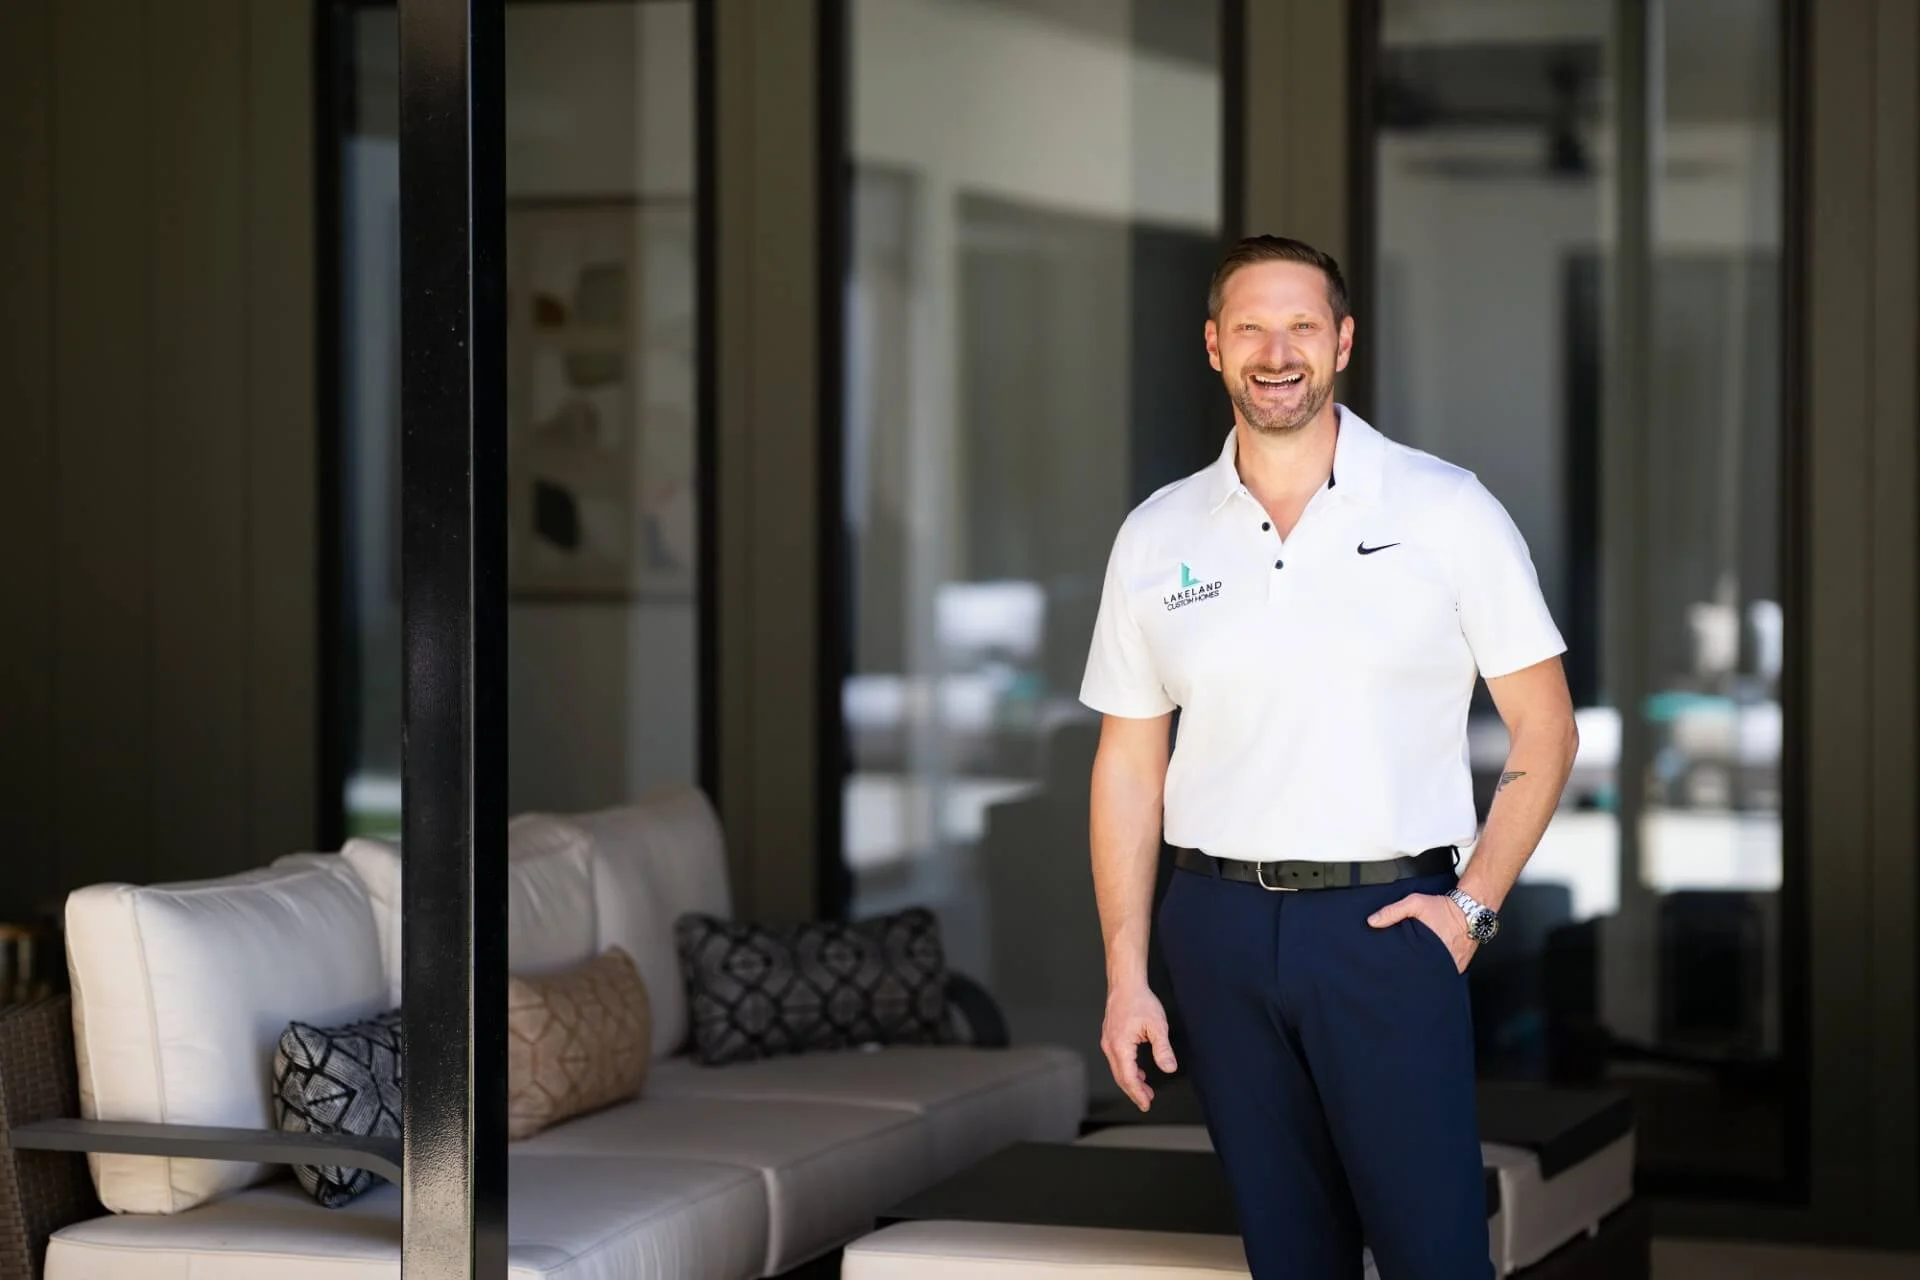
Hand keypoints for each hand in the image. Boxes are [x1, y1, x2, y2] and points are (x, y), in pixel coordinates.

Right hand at [1101, 982, 1177, 1110]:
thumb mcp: (1157, 1026)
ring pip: (1118, 1069)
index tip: (1146, 1104)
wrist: (1126, 984)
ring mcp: (1108, 1041)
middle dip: (1134, 1091)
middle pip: (1120, 1076)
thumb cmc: (1139, 1001)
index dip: (1138, 1093)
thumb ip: (1163, 1049)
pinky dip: (1127, 1069)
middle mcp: (1110, 1046)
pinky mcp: (1110, 1037)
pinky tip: (1139, 1071)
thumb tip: (1168, 1068)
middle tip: (1146, 1102)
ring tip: (1145, 1089)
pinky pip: (1117, 1059)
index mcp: (1120, 1046)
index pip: (1128, 1077)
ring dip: (1131, 1080)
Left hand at [1368, 893, 1476, 972]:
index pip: (1410, 966)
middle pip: (1422, 973)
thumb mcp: (1415, 903)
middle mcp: (1442, 960)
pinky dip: (1438, 970)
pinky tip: (1430, 967)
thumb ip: (1393, 912)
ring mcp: (1452, 965)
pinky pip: (1446, 972)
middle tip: (1400, 971)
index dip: (1400, 968)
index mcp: (1429, 948)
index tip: (1390, 968)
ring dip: (1425, 973)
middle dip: (1411, 973)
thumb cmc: (1445, 907)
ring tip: (1414, 971)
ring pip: (1435, 974)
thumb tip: (1372, 922)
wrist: (1472, 909)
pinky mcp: (1460, 966)